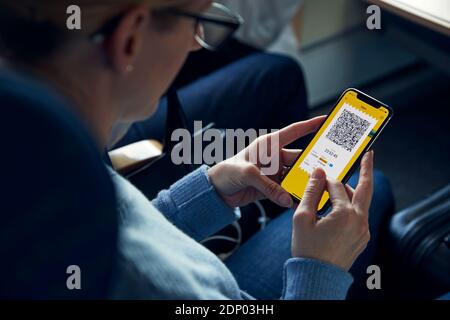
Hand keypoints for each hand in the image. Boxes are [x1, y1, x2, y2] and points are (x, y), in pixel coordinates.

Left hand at [208, 116, 325, 207]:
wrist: (216, 190)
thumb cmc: (226, 172)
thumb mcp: (247, 174)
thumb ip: (268, 186)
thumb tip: (286, 199)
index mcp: (268, 145)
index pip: (294, 132)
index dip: (310, 125)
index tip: (326, 120)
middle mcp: (274, 157)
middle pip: (299, 159)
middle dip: (312, 164)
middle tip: (327, 170)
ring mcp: (274, 173)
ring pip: (295, 177)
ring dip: (303, 183)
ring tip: (316, 188)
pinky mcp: (272, 187)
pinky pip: (287, 191)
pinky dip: (294, 196)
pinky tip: (302, 200)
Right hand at [291, 150, 373, 270]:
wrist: (317, 276)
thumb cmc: (307, 248)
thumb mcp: (302, 217)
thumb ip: (311, 192)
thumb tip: (318, 172)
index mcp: (344, 214)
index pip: (335, 186)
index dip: (324, 178)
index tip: (317, 172)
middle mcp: (359, 220)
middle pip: (365, 188)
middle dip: (366, 170)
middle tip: (368, 155)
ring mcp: (363, 230)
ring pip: (361, 202)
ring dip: (351, 191)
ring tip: (338, 185)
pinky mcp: (362, 237)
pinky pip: (359, 215)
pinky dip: (351, 206)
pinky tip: (338, 206)